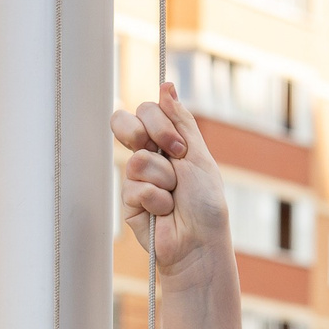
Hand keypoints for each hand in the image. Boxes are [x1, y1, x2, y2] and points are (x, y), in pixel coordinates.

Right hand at [112, 84, 231, 289]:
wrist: (200, 243)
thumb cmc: (206, 204)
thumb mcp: (199, 155)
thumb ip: (181, 121)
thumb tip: (166, 85)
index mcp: (166, 142)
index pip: (146, 110)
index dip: (158, 122)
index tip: (178, 146)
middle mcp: (148, 156)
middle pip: (123, 122)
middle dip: (147, 135)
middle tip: (170, 157)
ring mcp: (136, 179)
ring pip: (136, 160)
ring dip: (163, 180)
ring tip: (173, 198)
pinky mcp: (127, 202)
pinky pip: (134, 188)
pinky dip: (156, 200)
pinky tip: (164, 213)